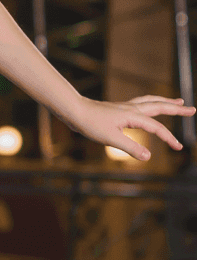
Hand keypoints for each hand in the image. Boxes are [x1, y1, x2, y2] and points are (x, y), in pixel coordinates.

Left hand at [62, 95, 193, 159]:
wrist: (75, 111)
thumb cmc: (91, 124)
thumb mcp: (111, 139)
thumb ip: (130, 147)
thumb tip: (148, 157)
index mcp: (133, 116)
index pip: (157, 128)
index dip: (169, 138)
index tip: (178, 147)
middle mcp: (133, 108)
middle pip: (160, 107)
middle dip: (177, 109)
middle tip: (192, 110)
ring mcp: (126, 106)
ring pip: (152, 102)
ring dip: (166, 102)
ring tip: (178, 102)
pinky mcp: (120, 107)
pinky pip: (142, 102)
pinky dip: (151, 102)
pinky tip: (150, 104)